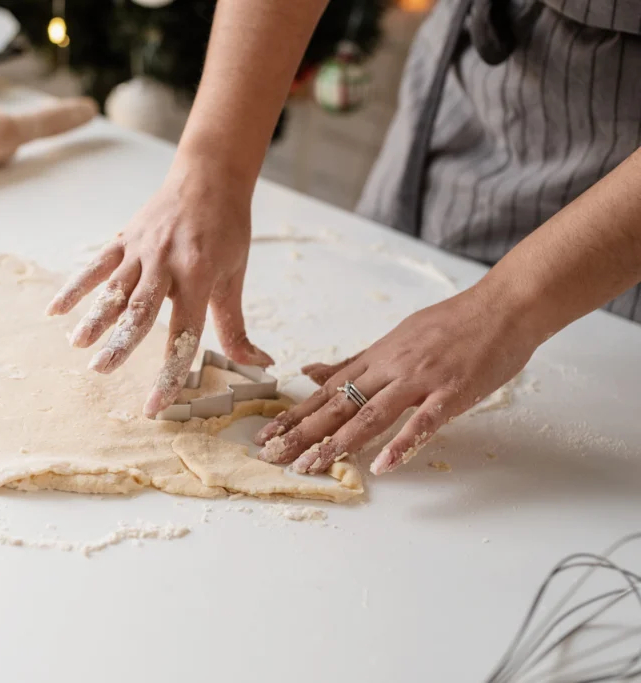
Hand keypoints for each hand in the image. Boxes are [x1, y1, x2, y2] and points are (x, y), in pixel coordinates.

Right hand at [46, 160, 272, 417]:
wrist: (208, 176)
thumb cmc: (227, 229)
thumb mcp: (235, 276)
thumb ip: (235, 325)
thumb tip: (259, 364)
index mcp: (199, 274)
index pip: (184, 332)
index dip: (170, 370)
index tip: (154, 404)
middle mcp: (168, 262)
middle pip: (141, 309)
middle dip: (121, 342)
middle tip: (101, 370)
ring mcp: (142, 249)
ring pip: (114, 288)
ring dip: (95, 317)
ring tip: (78, 345)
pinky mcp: (125, 239)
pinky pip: (96, 265)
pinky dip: (75, 287)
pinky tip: (55, 310)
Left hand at [254, 283, 544, 474]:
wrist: (504, 305)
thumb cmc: (454, 323)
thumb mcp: (396, 337)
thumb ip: (354, 361)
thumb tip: (310, 371)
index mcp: (377, 357)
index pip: (327, 391)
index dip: (295, 414)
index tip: (268, 434)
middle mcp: (391, 367)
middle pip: (339, 404)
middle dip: (303, 432)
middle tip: (273, 456)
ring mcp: (421, 379)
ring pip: (371, 413)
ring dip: (339, 442)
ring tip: (312, 465)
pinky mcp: (452, 392)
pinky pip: (423, 422)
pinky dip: (402, 444)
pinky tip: (382, 466)